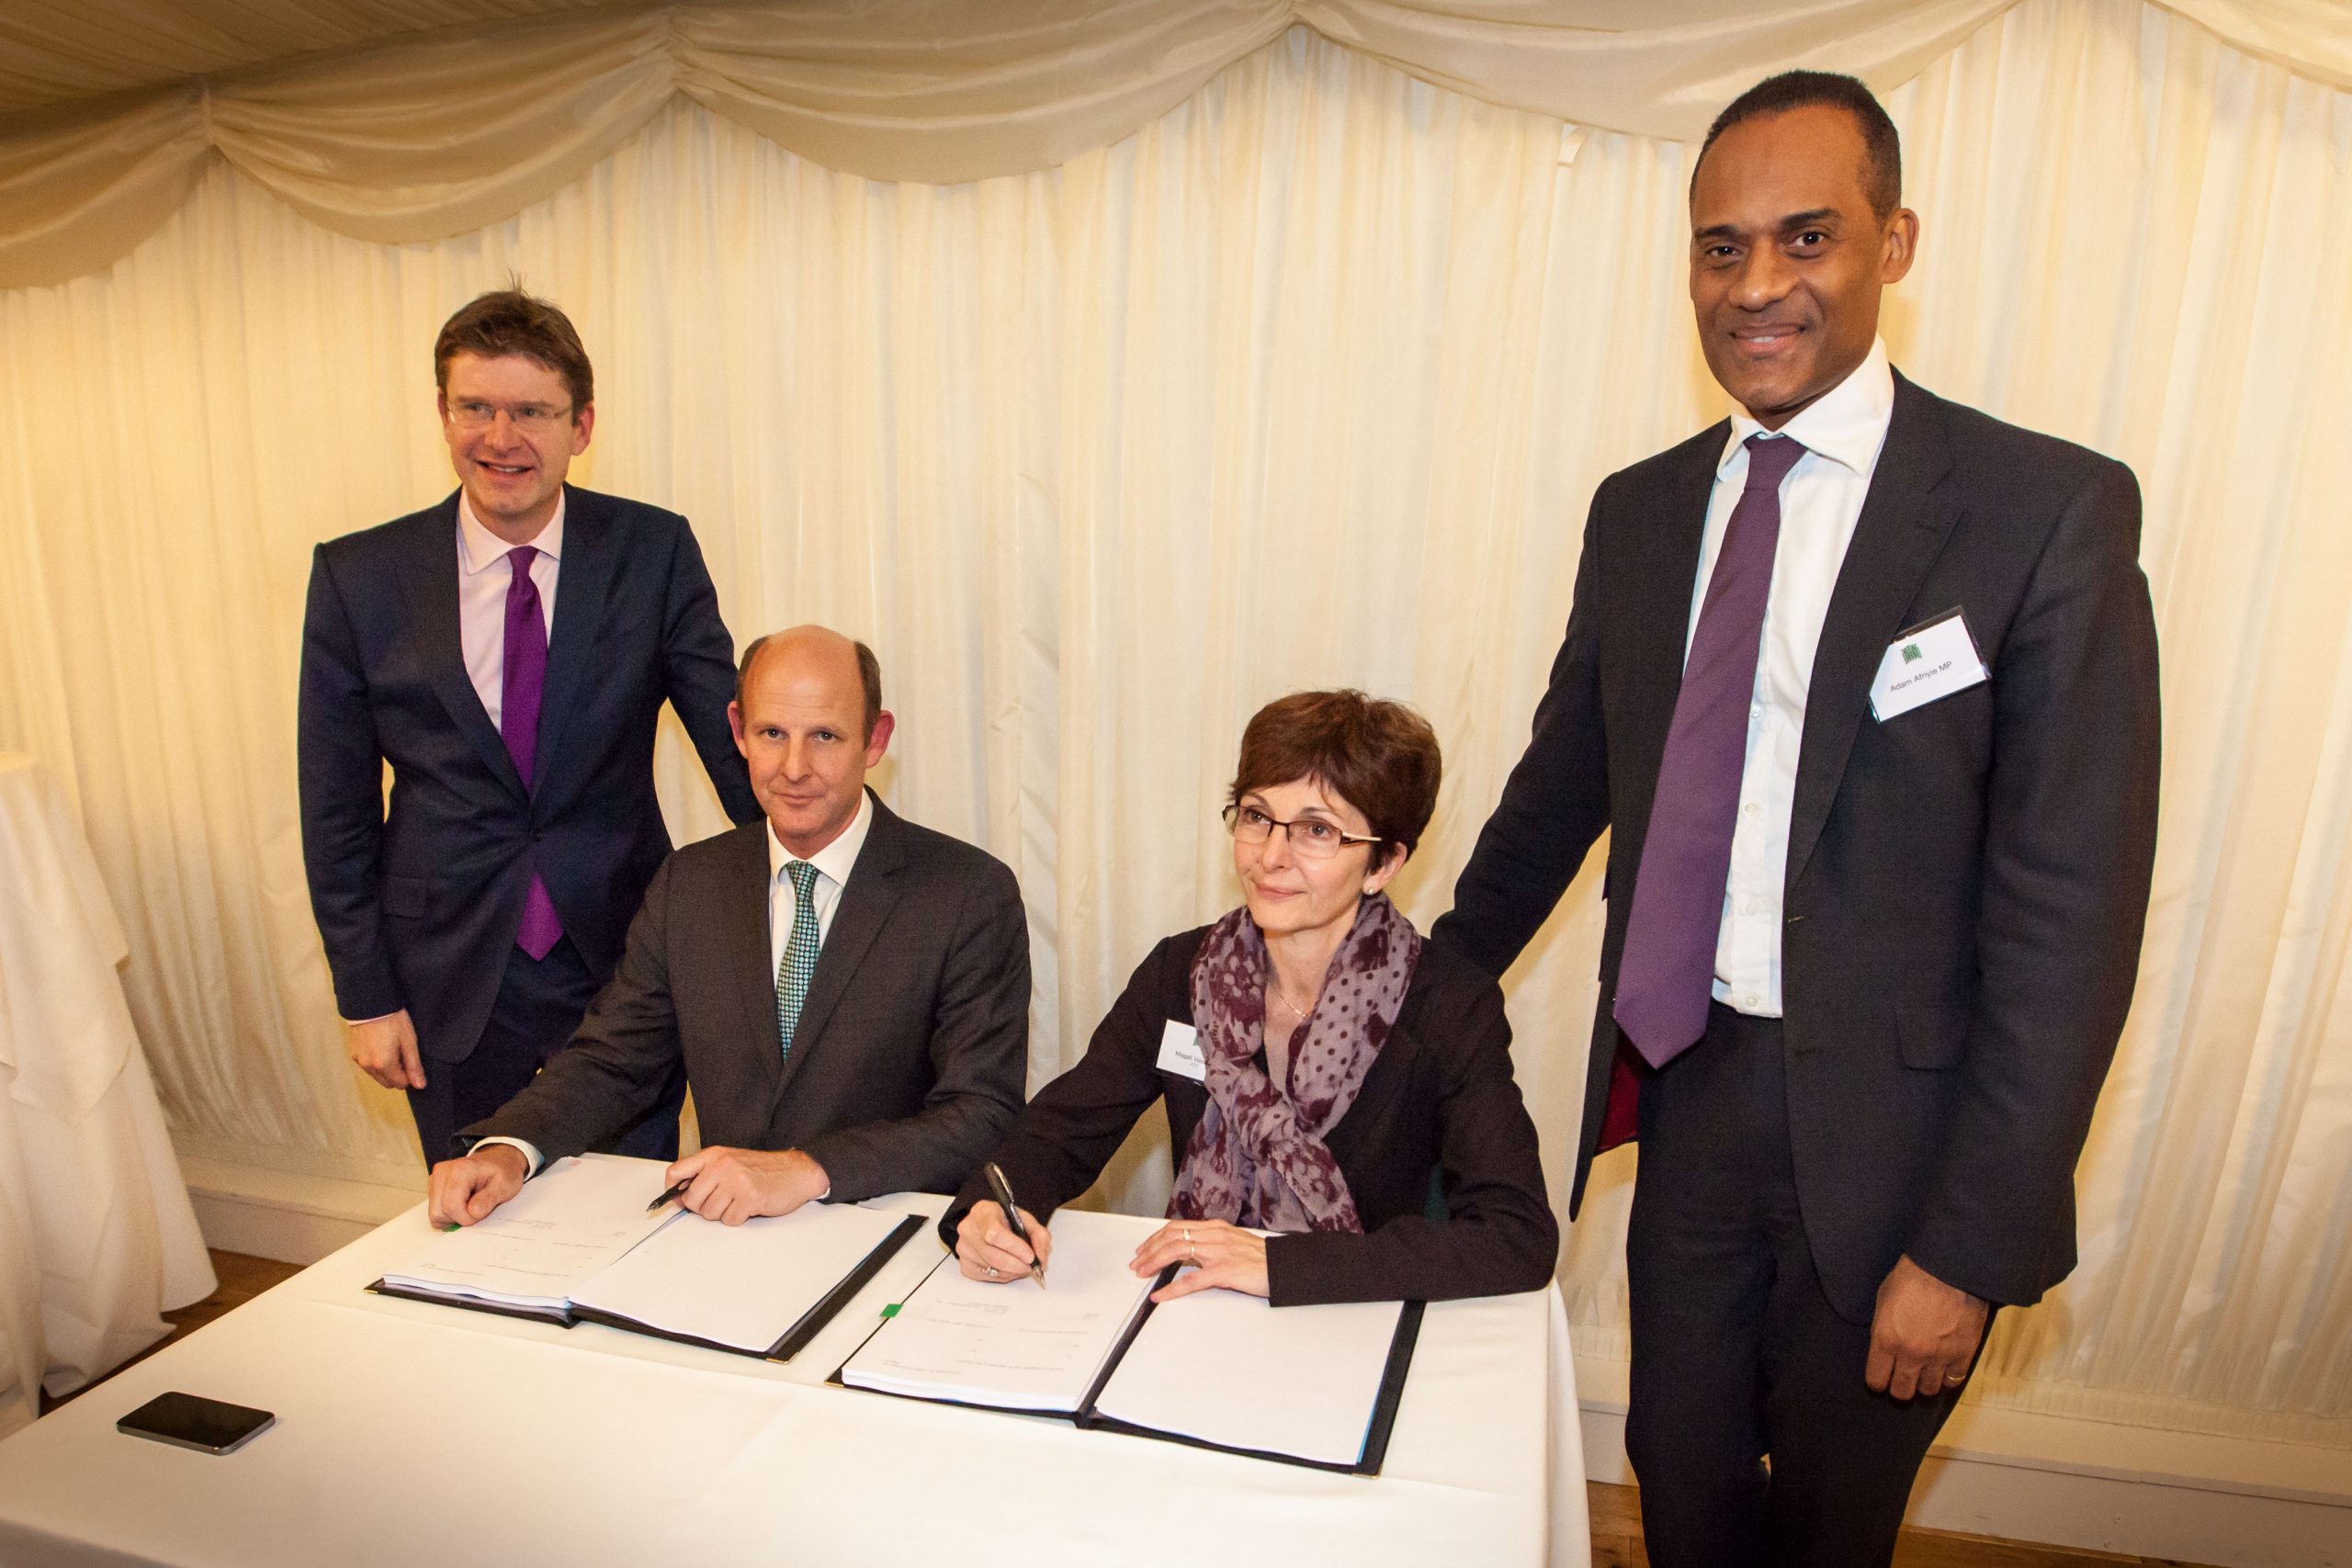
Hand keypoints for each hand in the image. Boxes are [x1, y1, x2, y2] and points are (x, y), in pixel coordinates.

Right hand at [347, 1009, 424, 1089]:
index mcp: (383, 1065)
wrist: (371, 1003)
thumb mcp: (409, 1042)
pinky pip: (367, 1066)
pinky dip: (375, 1061)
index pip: (399, 1084)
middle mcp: (368, 1066)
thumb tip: (420, 1085)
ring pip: (376, 1075)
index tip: (410, 1060)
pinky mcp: (353, 1053)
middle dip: (397, 1074)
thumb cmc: (393, 1020)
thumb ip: (413, 1066)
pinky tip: (380, 1045)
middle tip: (402, 1054)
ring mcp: (359, 1060)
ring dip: (385, 1068)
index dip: (408, 1075)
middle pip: (387, 1082)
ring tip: (391, 1047)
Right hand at [427, 1144, 526, 1226]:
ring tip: (471, 1204)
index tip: (481, 1212)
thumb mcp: (505, 1185)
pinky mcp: (433, 1187)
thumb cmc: (503, 1172)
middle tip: (477, 1208)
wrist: (498, 1161)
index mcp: (459, 1170)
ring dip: (454, 1217)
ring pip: (435, 1214)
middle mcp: (442, 1172)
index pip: (451, 1206)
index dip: (466, 1218)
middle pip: (439, 1213)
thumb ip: (489, 1199)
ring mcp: (435, 1179)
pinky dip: (449, 1214)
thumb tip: (473, 1213)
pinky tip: (463, 1204)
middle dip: (459, 1218)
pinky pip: (436, 1211)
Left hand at [664, 1146, 828, 1225]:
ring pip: (709, 1213)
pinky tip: (748, 1206)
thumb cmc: (763, 1170)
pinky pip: (729, 1220)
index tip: (677, 1197)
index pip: (676, 1171)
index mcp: (714, 1155)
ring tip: (737, 1201)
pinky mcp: (749, 1198)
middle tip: (720, 1201)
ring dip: (722, 1213)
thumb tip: (679, 1196)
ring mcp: (736, 1181)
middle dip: (703, 1207)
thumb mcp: (730, 1162)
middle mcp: (723, 1165)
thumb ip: (705, 1174)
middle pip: (692, 1199)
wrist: (796, 1172)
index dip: (671, 1189)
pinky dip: (737, 1218)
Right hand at [955, 1200, 1052, 1282]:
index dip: (1014, 1248)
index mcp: (983, 1212)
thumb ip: (1039, 1236)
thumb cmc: (1005, 1221)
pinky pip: (988, 1278)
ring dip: (1013, 1271)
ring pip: (993, 1269)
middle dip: (1018, 1265)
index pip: (994, 1233)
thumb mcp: (1026, 1220)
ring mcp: (964, 1249)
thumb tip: (1040, 1258)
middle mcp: (969, 1229)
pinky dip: (1003, 1276)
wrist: (987, 1225)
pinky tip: (1007, 1266)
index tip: (1030, 1256)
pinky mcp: (965, 1265)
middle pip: (994, 1256)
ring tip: (1020, 1264)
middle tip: (1031, 1265)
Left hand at [1133, 1218, 1268, 1301]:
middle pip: (1172, 1237)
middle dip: (1150, 1250)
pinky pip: (1192, 1280)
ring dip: (1154, 1263)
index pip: (1177, 1227)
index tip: (1144, 1249)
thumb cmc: (1261, 1259)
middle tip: (1137, 1263)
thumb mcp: (1233, 1243)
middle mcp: (1214, 1235)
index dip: (1156, 1238)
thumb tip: (1191, 1253)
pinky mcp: (1224, 1271)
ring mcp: (1219, 1252)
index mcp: (1216, 1228)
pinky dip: (1172, 1288)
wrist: (1283, 1267)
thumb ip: (1212, 1245)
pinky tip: (1161, 1295)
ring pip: (1177, 1252)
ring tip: (1142, 1274)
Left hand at [1866, 1254, 1988, 1399]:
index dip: (1878, 1380)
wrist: (1948, 1267)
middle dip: (1899, 1388)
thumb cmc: (1912, 1276)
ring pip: (1929, 1390)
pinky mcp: (1963, 1355)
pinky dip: (1948, 1377)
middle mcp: (1911, 1354)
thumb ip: (1883, 1327)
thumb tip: (1885, 1346)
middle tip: (1902, 1379)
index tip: (1881, 1378)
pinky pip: (1954, 1381)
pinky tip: (1945, 1368)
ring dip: (1925, 1383)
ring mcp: (1939, 1357)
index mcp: (1886, 1339)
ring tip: (1925, 1372)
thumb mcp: (1884, 1298)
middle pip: (1902, 1392)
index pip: (1877, 1379)